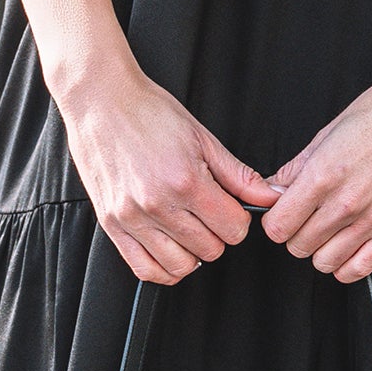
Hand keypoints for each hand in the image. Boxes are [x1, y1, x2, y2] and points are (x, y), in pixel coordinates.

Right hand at [60, 58, 276, 284]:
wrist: (101, 101)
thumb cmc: (149, 113)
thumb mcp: (202, 138)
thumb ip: (238, 175)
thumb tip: (270, 197)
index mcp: (186, 180)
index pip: (233, 229)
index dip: (238, 220)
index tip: (230, 208)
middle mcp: (158, 204)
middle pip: (210, 250)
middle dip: (217, 234)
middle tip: (207, 212)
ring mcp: (132, 217)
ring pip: (180, 266)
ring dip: (192, 252)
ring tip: (188, 228)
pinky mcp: (111, 224)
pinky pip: (144, 269)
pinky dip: (164, 268)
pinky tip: (170, 250)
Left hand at [261, 65, 371, 281]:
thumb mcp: (327, 133)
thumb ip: (296, 169)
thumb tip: (273, 189)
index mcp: (323, 176)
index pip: (278, 226)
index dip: (275, 220)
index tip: (283, 212)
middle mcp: (346, 202)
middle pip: (298, 246)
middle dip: (296, 234)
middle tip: (306, 217)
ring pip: (325, 262)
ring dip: (320, 249)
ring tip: (328, 231)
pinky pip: (360, 268)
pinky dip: (346, 265)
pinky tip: (346, 247)